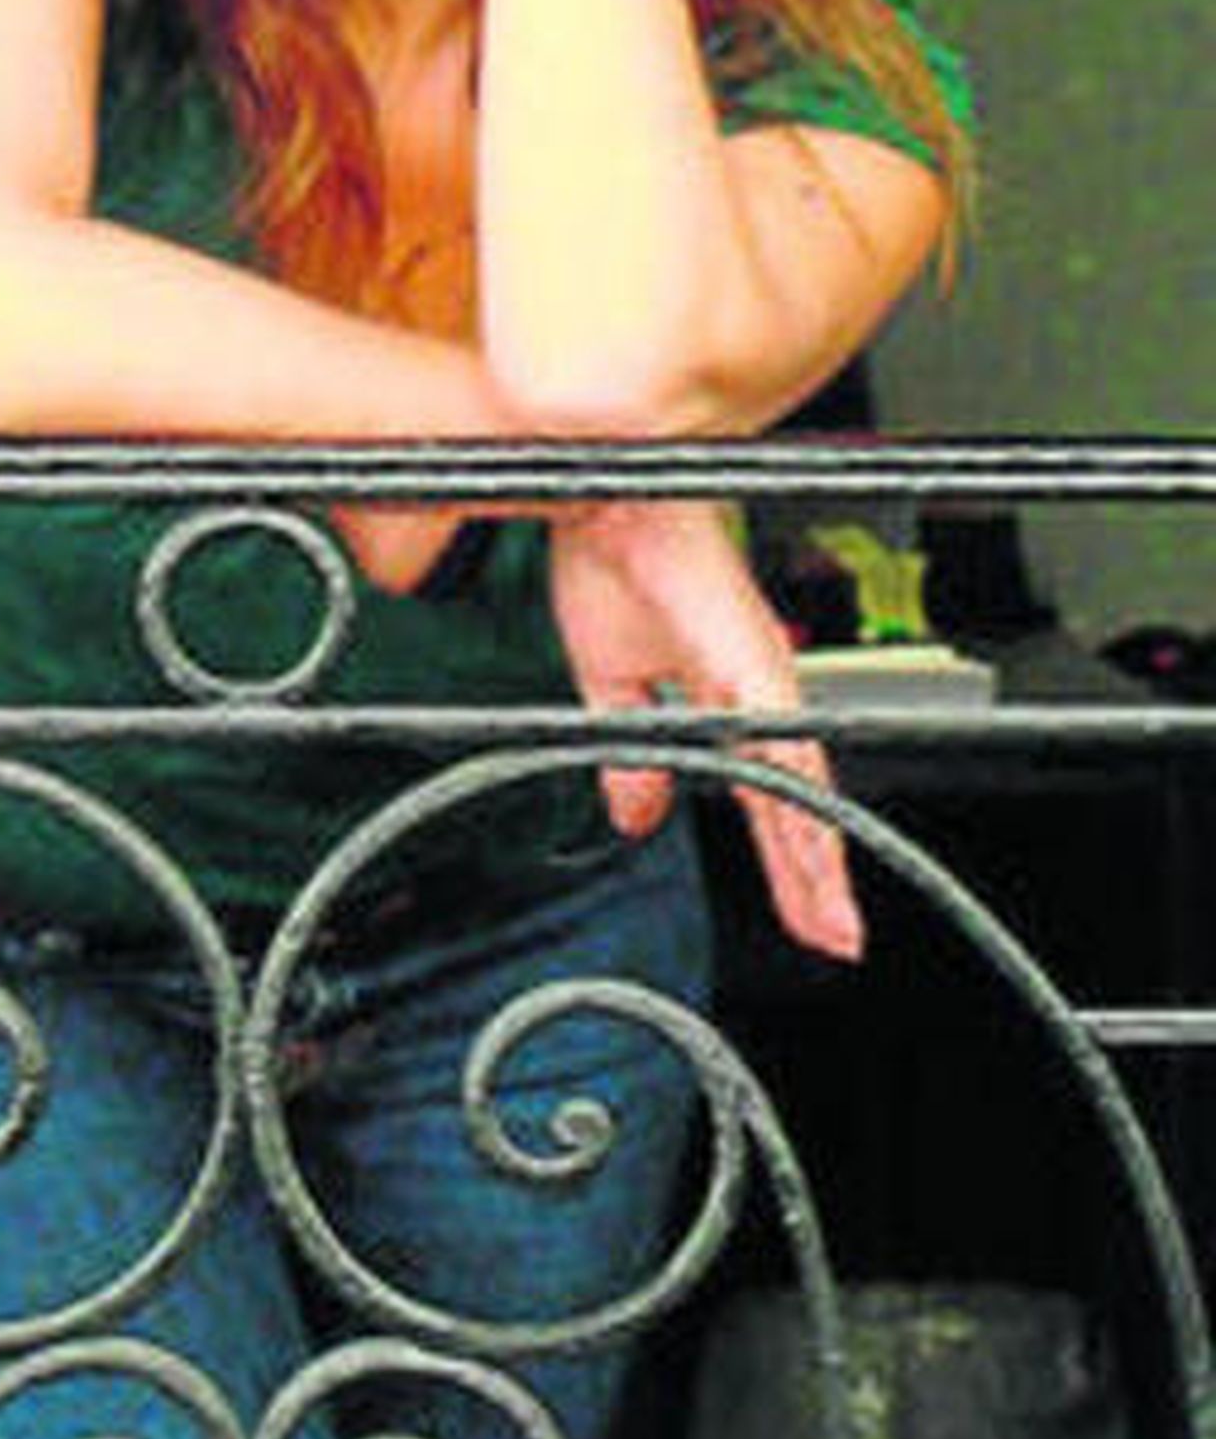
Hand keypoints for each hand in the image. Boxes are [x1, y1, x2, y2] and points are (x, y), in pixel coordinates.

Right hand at [548, 498, 863, 962]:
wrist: (606, 499)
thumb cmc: (611, 564)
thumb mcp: (610, 686)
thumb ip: (631, 756)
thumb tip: (635, 813)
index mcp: (724, 703)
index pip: (762, 799)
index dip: (783, 858)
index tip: (802, 911)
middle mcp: (756, 698)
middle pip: (794, 809)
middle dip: (812, 881)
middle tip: (832, 938)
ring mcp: (761, 685)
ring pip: (803, 793)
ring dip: (817, 863)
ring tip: (833, 923)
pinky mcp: (755, 669)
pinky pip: (786, 751)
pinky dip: (802, 808)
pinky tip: (813, 854)